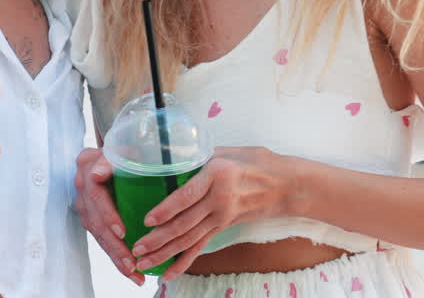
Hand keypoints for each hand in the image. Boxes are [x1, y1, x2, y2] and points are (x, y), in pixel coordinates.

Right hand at [73, 148, 143, 284]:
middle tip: (132, 261)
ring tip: (134, 273)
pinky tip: (132, 272)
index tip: (120, 230)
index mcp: (87, 163)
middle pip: (96, 219)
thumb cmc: (128, 146)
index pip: (94, 191)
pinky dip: (116, 256)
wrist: (118, 149)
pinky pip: (102, 238)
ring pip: (98, 233)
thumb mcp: (127, 143)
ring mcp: (85, 202)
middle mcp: (82, 185)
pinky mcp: (91, 217)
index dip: (107, 213)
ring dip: (116, 256)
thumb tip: (100, 173)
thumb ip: (121, 153)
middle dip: (115, 244)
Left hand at [132, 147, 288, 280]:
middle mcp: (218, 199)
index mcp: (216, 174)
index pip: (187, 195)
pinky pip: (201, 246)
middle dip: (158, 239)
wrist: (286, 184)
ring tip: (144, 262)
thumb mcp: (229, 150)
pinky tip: (169, 273)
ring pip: (189, 239)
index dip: (167, 209)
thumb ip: (200, 155)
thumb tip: (171, 155)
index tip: (148, 219)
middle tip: (137, 248)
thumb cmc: (257, 162)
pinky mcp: (223, 227)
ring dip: (165, 253)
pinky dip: (184, 261)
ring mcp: (221, 216)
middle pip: (184, 223)